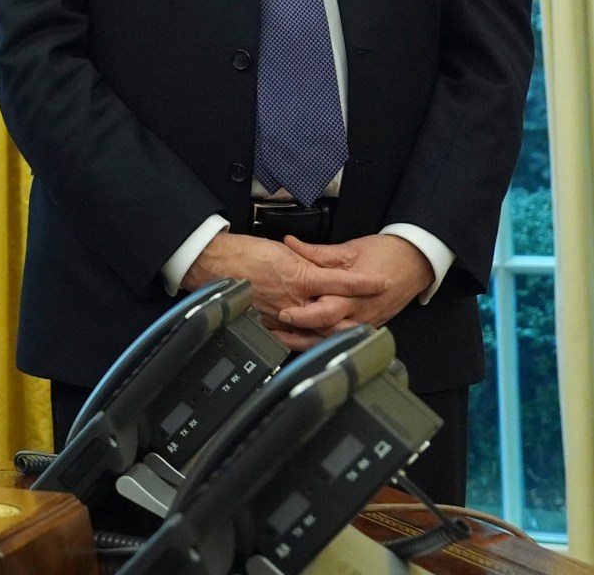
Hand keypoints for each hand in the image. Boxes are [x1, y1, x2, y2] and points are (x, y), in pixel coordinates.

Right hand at [180, 232, 388, 350]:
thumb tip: (324, 271)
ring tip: (350, 334)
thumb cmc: (242, 252)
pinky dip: (306, 340)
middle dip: (355, 320)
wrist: (212, 263)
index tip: (381, 282)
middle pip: (335, 317)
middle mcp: (294, 301)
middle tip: (372, 320)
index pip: (342, 282)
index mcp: (300, 278)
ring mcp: (281, 316)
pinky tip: (315, 342)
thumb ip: (306, 263)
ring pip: (316, 331)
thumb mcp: (282, 251)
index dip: (365, 283)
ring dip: (334, 334)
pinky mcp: (267, 325)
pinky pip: (292, 338)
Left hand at [272, 234, 432, 333]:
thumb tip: (290, 243)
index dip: (303, 315)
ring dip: (311, 341)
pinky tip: (307, 338)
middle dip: (302, 334)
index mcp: (355, 293)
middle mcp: (361, 312)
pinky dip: (326, 339)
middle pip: (329, 330)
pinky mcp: (370, 325)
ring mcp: (367, 321)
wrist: (417, 262)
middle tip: (277, 331)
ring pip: (336, 338)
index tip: (283, 314)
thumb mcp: (349, 249)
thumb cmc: (386, 254)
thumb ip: (317, 252)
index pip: (326, 310)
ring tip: (285, 339)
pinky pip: (345, 336)